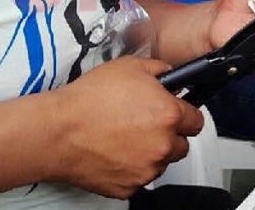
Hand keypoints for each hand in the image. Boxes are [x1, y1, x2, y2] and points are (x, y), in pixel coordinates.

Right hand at [42, 57, 202, 198]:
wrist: (58, 131)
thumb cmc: (88, 100)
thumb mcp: (128, 67)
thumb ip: (158, 70)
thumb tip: (169, 75)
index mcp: (168, 115)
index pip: (196, 121)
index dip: (186, 114)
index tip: (177, 114)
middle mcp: (163, 145)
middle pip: (182, 145)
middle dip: (169, 135)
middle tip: (146, 124)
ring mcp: (146, 169)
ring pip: (161, 162)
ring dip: (151, 152)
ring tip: (125, 137)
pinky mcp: (129, 187)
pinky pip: (139, 178)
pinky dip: (131, 168)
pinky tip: (114, 152)